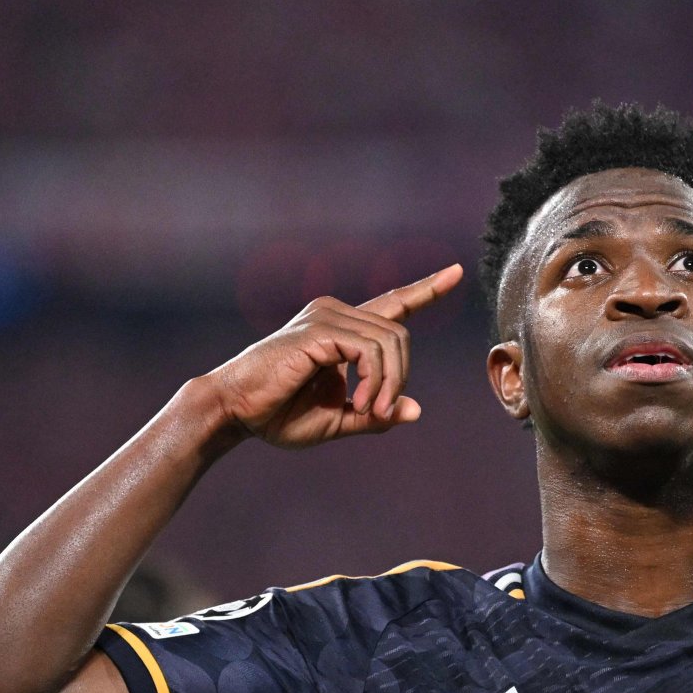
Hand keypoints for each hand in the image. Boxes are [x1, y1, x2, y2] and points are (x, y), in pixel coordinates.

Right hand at [205, 265, 461, 447]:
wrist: (235, 411)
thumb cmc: (279, 415)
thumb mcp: (338, 420)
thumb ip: (376, 414)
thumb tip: (416, 409)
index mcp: (342, 329)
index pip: (393, 304)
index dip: (427, 289)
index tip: (456, 272)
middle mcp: (335, 312)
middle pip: (400, 335)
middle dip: (400, 378)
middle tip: (378, 413)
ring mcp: (327, 316)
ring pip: (391, 342)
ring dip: (388, 384)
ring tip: (368, 412)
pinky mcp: (319, 329)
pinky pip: (370, 351)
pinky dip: (375, 381)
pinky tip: (359, 402)